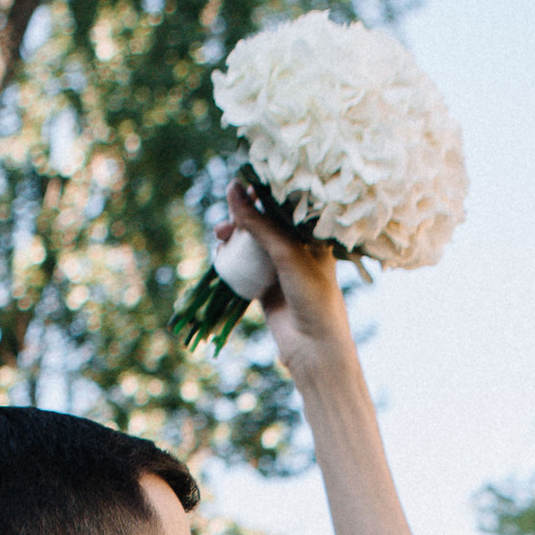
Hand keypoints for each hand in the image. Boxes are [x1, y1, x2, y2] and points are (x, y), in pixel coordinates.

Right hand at [224, 184, 355, 379]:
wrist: (313, 349)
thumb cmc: (312, 296)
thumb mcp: (286, 254)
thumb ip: (258, 223)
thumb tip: (232, 188)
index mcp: (313, 236)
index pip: (285, 206)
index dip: (263, 195)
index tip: (243, 185)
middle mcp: (297, 249)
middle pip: (264, 223)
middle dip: (244, 217)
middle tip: (228, 218)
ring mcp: (280, 268)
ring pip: (252, 244)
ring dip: (235, 237)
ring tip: (221, 235)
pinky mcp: (266, 287)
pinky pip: (244, 266)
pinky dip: (231, 259)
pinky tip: (221, 254)